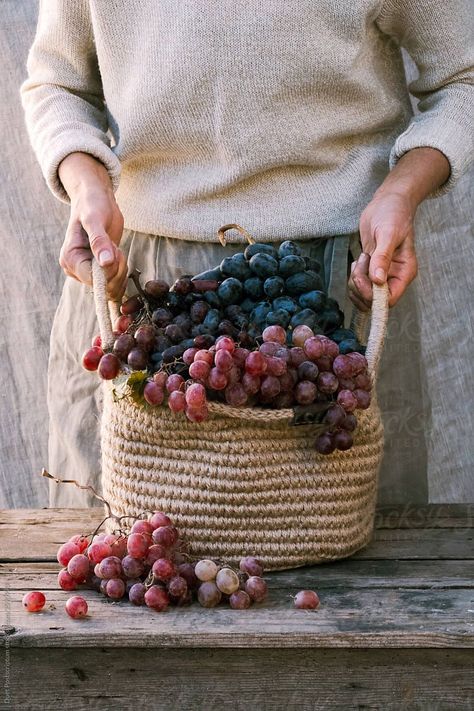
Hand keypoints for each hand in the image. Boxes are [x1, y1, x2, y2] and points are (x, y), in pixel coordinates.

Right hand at [58, 153, 127, 300]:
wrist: (96, 200)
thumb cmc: (92, 205)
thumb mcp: (95, 218)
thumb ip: (99, 241)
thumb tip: (105, 263)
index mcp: (70, 259)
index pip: (92, 278)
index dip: (110, 269)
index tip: (115, 250)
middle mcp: (75, 270)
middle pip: (103, 286)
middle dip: (117, 270)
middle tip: (117, 248)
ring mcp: (87, 273)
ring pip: (111, 289)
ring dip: (121, 272)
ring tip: (116, 249)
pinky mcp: (98, 273)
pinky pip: (114, 286)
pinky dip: (122, 276)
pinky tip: (120, 259)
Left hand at [348, 191, 417, 310]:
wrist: (387, 203)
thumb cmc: (393, 214)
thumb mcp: (388, 233)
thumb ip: (383, 257)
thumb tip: (378, 280)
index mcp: (404, 272)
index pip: (389, 299)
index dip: (373, 296)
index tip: (363, 279)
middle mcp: (394, 277)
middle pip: (373, 300)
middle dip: (361, 286)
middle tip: (361, 263)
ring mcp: (382, 275)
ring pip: (363, 294)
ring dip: (356, 279)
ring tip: (362, 257)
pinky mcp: (371, 271)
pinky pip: (358, 284)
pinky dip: (353, 275)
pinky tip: (360, 259)